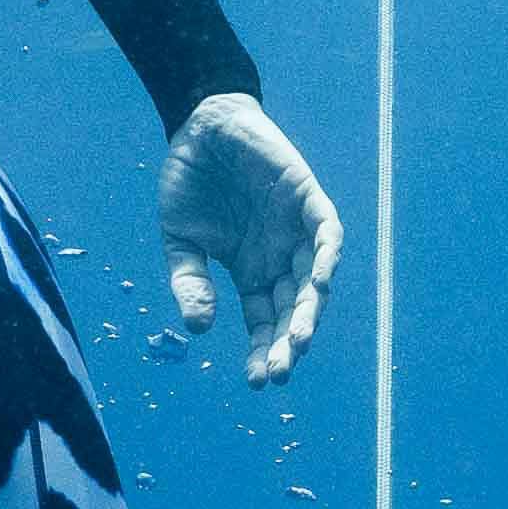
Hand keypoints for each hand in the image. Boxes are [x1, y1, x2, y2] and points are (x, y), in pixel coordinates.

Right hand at [160, 92, 341, 383]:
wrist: (200, 127)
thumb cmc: (190, 183)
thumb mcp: (180, 240)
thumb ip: (190, 282)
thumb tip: (197, 329)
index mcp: (251, 273)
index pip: (265, 322)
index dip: (264, 352)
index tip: (259, 382)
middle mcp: (279, 258)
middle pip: (293, 309)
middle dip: (289, 342)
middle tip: (282, 372)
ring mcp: (295, 229)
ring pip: (314, 279)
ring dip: (310, 311)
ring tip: (299, 341)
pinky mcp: (306, 197)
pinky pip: (327, 231)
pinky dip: (327, 256)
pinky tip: (321, 284)